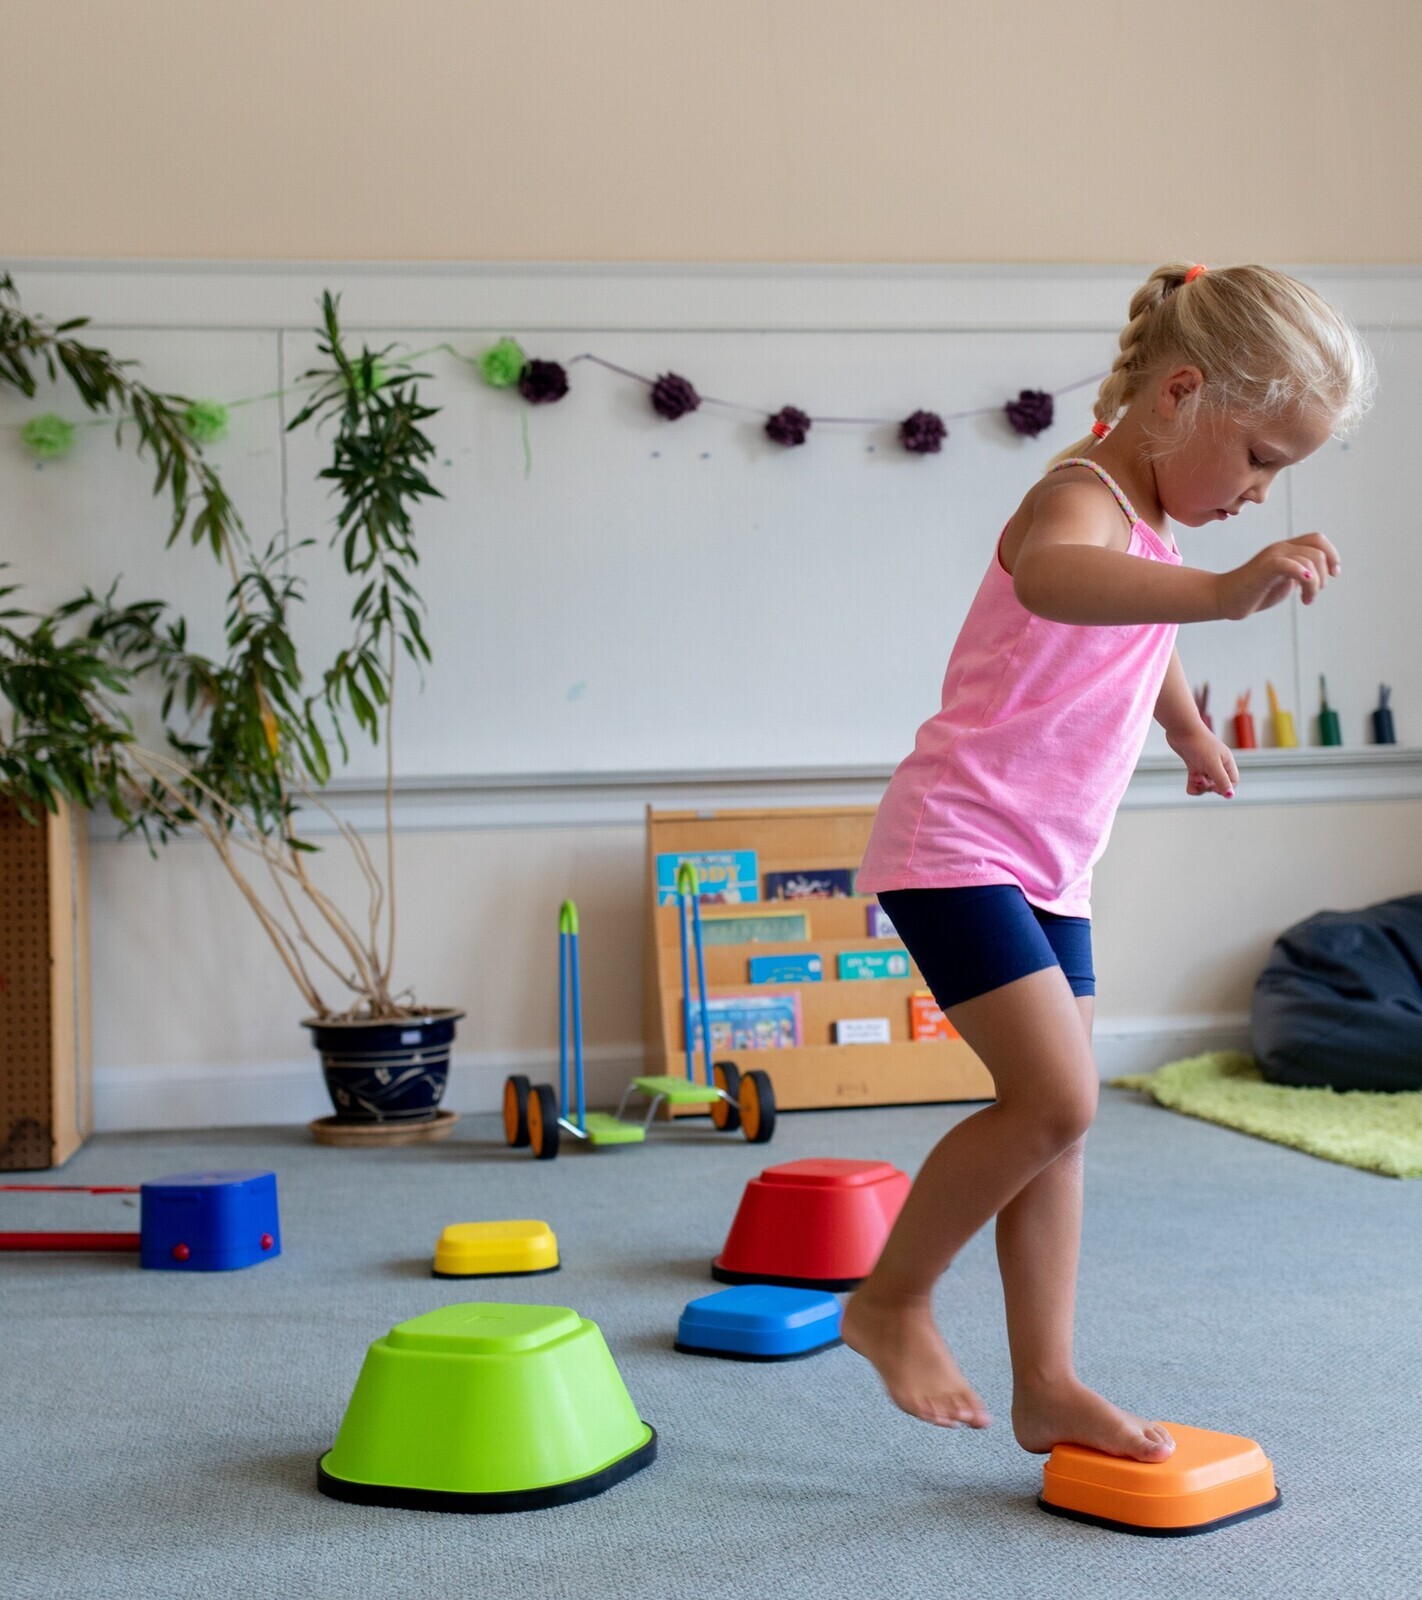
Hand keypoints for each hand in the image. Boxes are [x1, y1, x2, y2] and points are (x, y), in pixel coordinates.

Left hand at [1167, 723, 1238, 798]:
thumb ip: (1221, 780)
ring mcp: (1204, 764)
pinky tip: (1189, 787)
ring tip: (1194, 778)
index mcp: (1227, 762)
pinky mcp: (1193, 764)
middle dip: (1209, 787)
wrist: (1181, 729)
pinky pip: (1195, 780)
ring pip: (1205, 783)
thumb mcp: (1212, 764)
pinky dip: (1192, 785)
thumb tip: (1230, 796)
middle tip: (1201, 779)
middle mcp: (1217, 763)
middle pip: (1217, 784)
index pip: (1232, 782)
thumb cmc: (1199, 744)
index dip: (1224, 788)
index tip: (1214, 787)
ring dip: (1200, 786)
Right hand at [1216, 533, 1339, 619]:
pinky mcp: (1265, 568)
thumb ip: (1300, 574)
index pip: (1318, 540)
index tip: (1333, 575)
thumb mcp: (1283, 581)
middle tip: (1314, 593)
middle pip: (1318, 551)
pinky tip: (1304, 595)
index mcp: (1286, 550)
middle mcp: (1281, 548)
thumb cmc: (1253, 592)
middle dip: (1324, 575)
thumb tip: (1320, 575)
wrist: (1224, 599)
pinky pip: (1291, 565)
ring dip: (1315, 584)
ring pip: (1309, 560)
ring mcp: (1272, 557)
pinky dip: (1304, 577)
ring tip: (1306, 599)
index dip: (1332, 555)